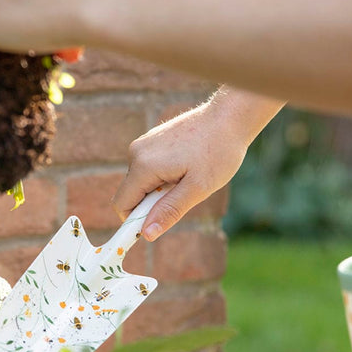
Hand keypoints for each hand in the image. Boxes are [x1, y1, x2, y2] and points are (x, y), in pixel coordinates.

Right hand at [111, 97, 252, 240]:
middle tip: (184, 194)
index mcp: (143, 165)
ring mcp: (143, 144)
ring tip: (188, 177)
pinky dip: (163, 176)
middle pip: (131, 194)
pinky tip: (187, 166)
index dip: (135, 222)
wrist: (230, 117)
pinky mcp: (151, 140)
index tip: (158, 225)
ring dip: (160, 189)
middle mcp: (136, 152)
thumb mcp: (197, 188)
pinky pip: (148, 168)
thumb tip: (146, 234)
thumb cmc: (218, 152)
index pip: (122, 204)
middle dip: (152, 203)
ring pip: (141, 182)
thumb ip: (169, 211)